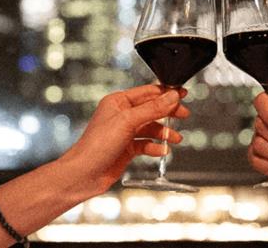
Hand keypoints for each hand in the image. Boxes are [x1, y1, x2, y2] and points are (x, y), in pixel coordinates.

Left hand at [61, 85, 188, 192]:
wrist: (84, 174)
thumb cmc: (97, 145)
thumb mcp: (128, 121)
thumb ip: (153, 109)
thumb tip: (172, 96)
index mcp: (119, 102)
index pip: (148, 92)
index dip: (166, 93)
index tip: (182, 94)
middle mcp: (122, 115)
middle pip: (152, 109)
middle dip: (168, 112)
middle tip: (184, 114)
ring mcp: (124, 132)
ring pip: (151, 127)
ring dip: (164, 132)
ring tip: (175, 139)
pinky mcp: (126, 148)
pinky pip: (146, 144)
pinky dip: (155, 146)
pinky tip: (162, 150)